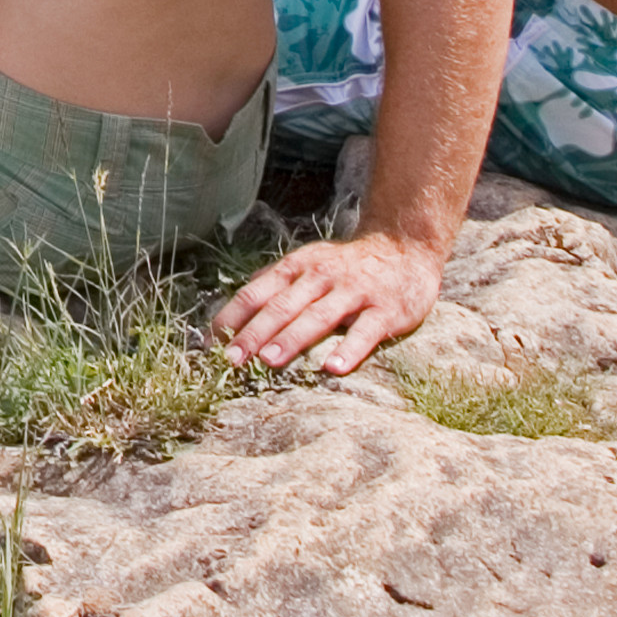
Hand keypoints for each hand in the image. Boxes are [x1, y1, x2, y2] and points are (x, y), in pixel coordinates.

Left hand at [213, 229, 440, 374]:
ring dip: (292, 339)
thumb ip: (274, 283)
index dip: (232, 317)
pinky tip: (333, 368)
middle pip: (281, 306)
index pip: (256, 292)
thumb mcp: (307, 264)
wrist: (405, 248)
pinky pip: (366, 332)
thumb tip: (234, 305)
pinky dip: (349, 349)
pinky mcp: (386, 310)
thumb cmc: (347, 265)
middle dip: (253, 333)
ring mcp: (354, 292)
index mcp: (297, 267)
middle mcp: (321, 276)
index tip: (211, 343)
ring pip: (318, 316)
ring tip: (269, 361)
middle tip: (231, 360)